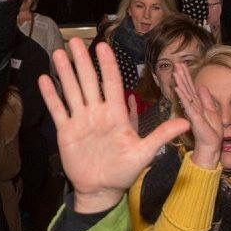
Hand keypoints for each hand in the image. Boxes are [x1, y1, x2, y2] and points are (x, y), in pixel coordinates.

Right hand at [39, 39, 190, 214]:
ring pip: (72, 91)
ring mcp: (80, 120)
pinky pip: (58, 109)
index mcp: (115, 114)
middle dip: (82, 61)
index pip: (111, 83)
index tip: (103, 46)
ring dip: (65, 72)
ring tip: (58, 53)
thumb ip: (162, 135)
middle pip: (89, 81)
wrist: (101, 190)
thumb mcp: (145, 153)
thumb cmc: (124, 172)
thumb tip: (186, 122)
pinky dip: (51, 95)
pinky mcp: (66, 131)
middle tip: (76, 40)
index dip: (107, 64)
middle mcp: (97, 112)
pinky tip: (44, 79)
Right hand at [172, 64, 223, 167]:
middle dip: (182, 75)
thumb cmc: (212, 132)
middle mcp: (193, 106)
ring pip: (185, 94)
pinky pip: (188, 104)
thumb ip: (207, 99)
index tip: (181, 64)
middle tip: (176, 63)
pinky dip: (183, 95)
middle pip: (186, 87)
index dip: (186, 75)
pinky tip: (178, 87)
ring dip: (180, 82)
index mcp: (197, 104)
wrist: (211, 146)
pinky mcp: (194, 117)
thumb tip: (202, 87)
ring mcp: (192, 111)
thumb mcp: (213, 112)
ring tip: (175, 71)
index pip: (191, 87)